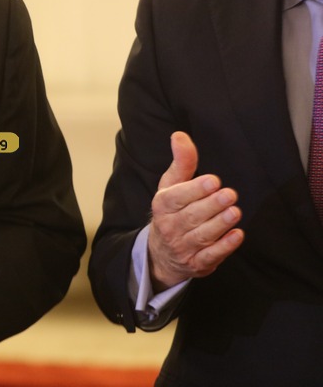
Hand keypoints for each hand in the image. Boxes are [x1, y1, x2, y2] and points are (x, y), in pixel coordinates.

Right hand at [147, 131, 243, 289]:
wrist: (161, 254)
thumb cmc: (172, 212)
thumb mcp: (171, 186)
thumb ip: (181, 162)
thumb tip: (180, 135)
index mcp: (162, 205)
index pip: (176, 197)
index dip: (195, 189)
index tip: (213, 181)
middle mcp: (169, 227)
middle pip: (191, 216)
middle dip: (211, 205)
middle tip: (229, 195)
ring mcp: (182, 247)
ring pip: (202, 235)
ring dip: (219, 224)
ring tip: (235, 212)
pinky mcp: (197, 263)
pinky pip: (210, 256)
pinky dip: (224, 247)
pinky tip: (237, 235)